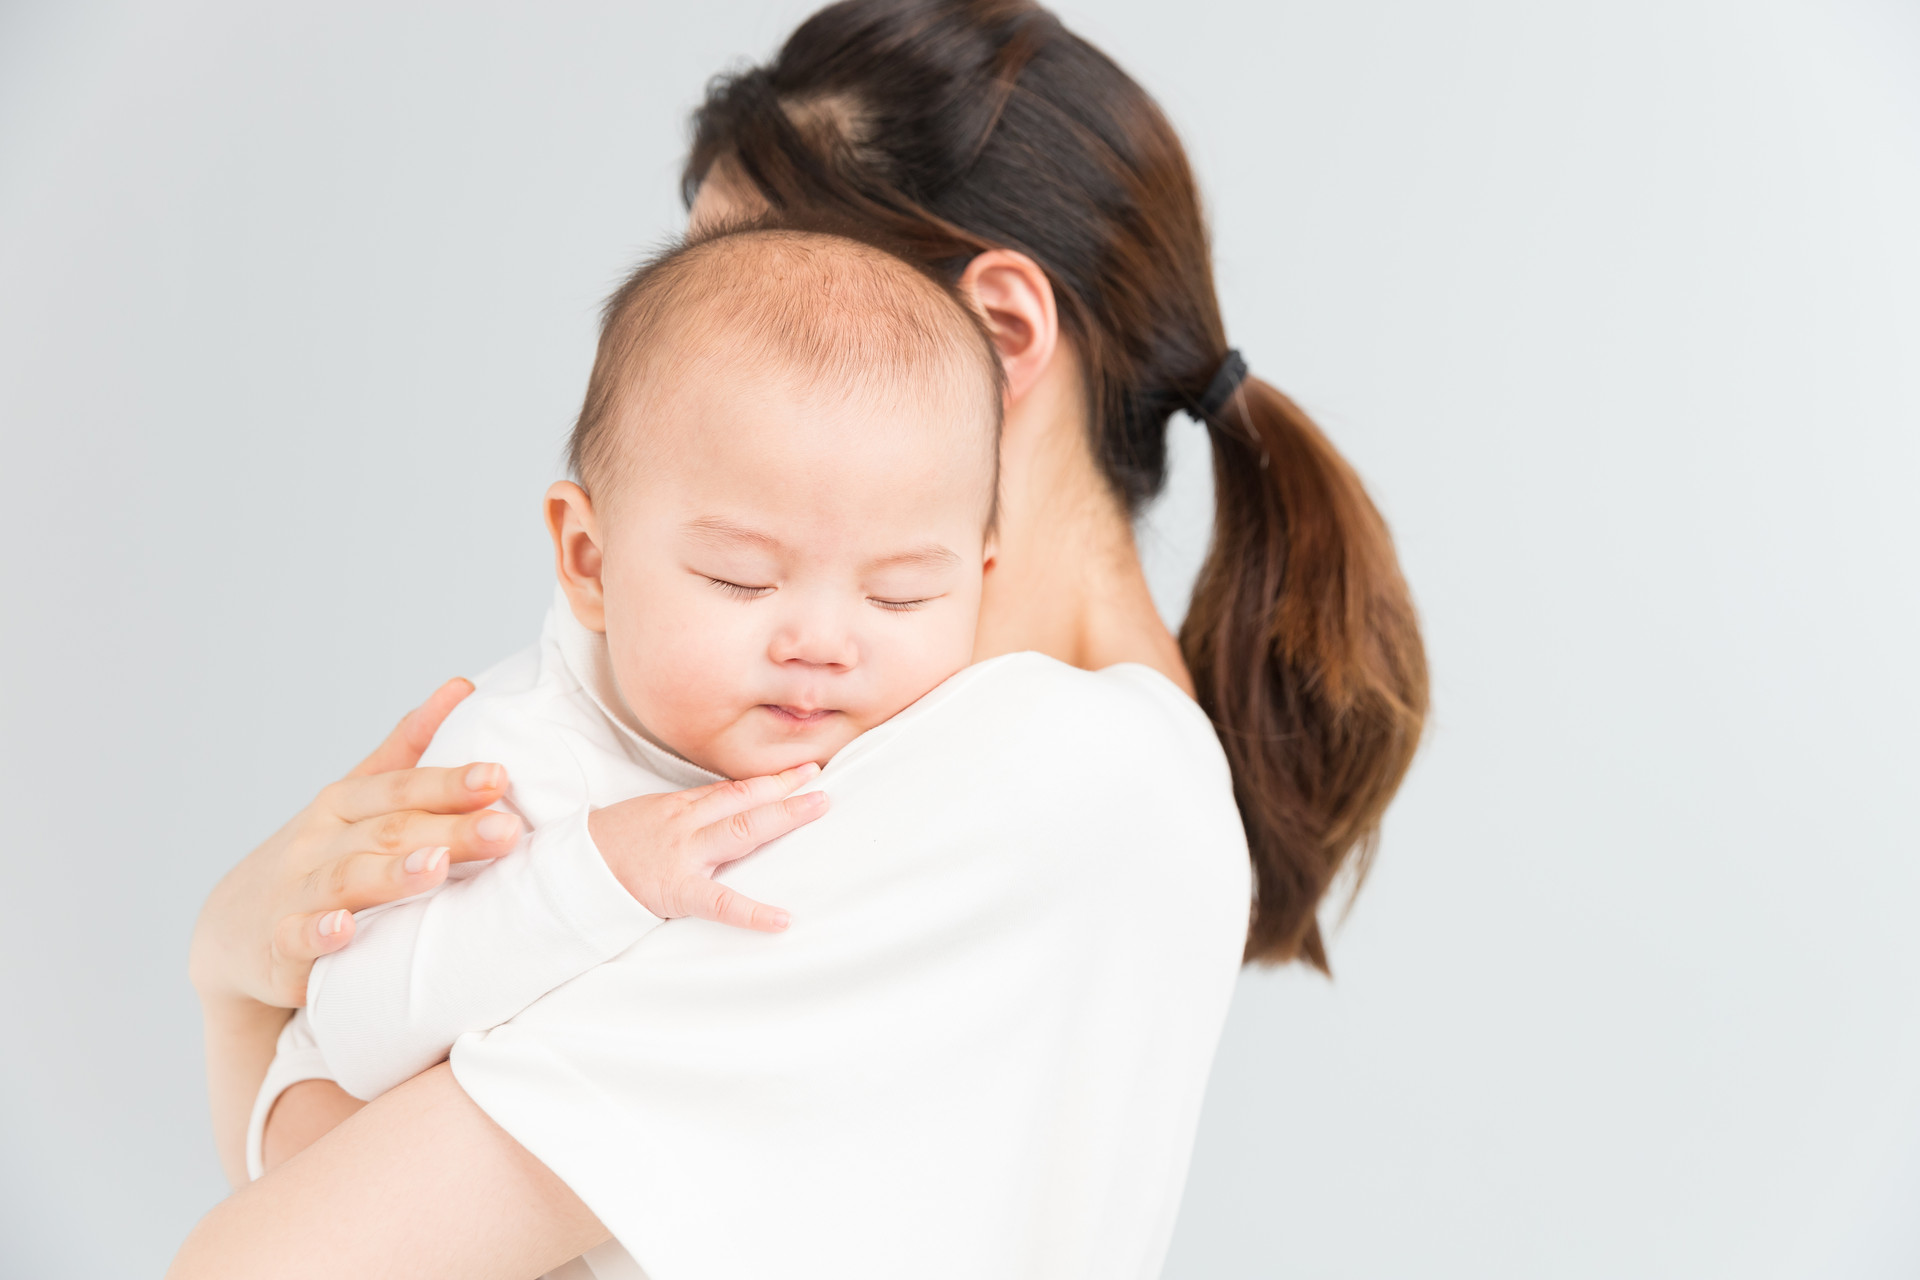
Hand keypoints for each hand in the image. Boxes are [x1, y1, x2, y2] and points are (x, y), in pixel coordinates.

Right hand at [189, 678, 526, 1010]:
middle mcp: (321, 842)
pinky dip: (320, 934)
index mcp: (345, 804)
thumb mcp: (357, 798)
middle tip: (505, 830)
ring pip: (347, 879)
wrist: (232, 929)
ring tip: (437, 866)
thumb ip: (408, 748)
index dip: (449, 782)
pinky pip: (298, 939)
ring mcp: (297, 893)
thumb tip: (463, 686)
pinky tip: (344, 930)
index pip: (401, 787)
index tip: (498, 777)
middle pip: (389, 831)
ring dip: (393, 874)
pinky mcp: (280, 949)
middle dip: (450, 830)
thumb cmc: (318, 855)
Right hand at [588, 764, 828, 931]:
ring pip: (739, 830)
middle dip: (785, 787)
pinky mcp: (676, 890)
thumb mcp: (652, 818)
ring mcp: (684, 854)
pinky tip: (781, 919)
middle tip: (821, 777)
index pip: (734, 789)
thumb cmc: (613, 845)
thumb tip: (730, 809)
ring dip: (781, 816)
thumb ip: (692, 815)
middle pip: (743, 799)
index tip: (804, 770)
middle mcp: (687, 823)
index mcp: (682, 808)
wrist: (572, 870)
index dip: (770, 779)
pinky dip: (751, 911)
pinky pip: (719, 902)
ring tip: (817, 808)